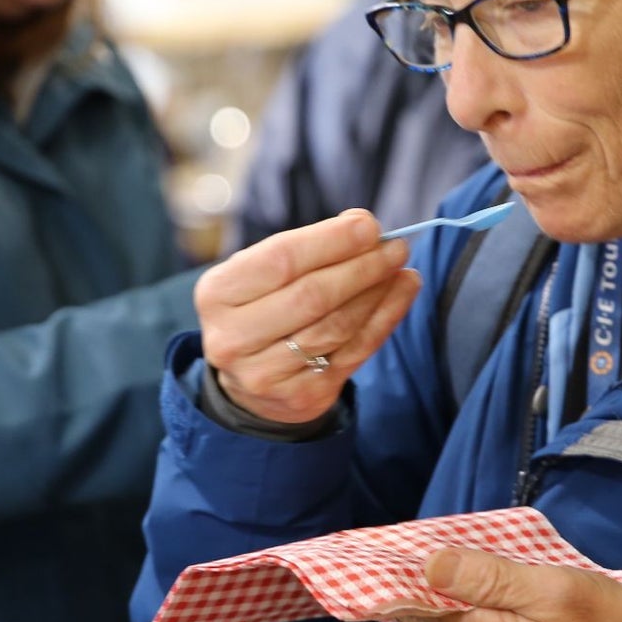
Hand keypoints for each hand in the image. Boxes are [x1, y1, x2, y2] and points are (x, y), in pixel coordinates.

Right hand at [197, 209, 420, 425]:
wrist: (250, 381)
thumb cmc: (262, 308)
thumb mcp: (261, 273)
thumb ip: (305, 247)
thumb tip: (361, 225)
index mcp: (217, 294)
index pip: (280, 259)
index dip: (330, 240)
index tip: (369, 225)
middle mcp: (234, 338)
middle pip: (312, 296)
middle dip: (362, 266)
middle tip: (395, 246)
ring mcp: (266, 374)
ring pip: (337, 326)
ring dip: (378, 291)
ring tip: (401, 267)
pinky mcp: (302, 396)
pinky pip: (356, 352)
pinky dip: (386, 318)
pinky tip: (404, 292)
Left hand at [395, 547, 621, 621]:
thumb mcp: (556, 590)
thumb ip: (492, 578)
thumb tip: (429, 563)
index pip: (420, 602)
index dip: (399, 570)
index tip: (379, 539)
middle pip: (427, 615)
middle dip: (409, 580)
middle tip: (393, 539)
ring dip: (432, 592)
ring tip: (419, 552)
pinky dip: (457, 606)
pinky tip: (459, 583)